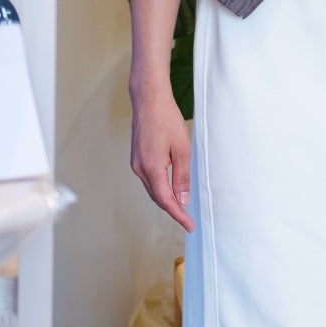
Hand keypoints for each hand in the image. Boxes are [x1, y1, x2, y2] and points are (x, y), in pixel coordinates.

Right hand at [131, 83, 194, 231]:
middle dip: (172, 209)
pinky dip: (160, 187)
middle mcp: (140, 169)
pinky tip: (170, 187)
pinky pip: (149, 179)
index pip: (165, 200)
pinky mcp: (136, 157)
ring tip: (182, 207)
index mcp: (152, 168)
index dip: (178, 215)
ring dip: (166, 199)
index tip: (189, 225)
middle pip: (157, 197)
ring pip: (152, 189)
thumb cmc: (167, 120)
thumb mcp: (182, 149)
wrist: (149, 100)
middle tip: (188, 220)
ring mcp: (136, 163)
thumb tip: (182, 199)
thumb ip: (182, 176)